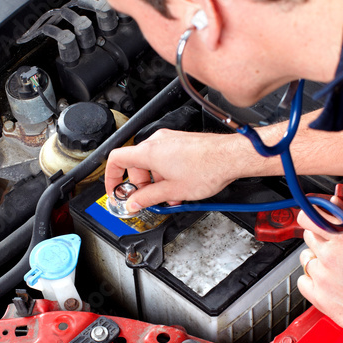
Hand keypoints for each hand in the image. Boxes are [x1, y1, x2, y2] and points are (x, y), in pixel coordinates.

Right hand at [104, 129, 245, 209]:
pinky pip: (166, 158)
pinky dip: (168, 173)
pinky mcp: (181, 142)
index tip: (116, 190)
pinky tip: (180, 187)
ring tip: (172, 196)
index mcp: (149, 152)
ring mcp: (170, 140)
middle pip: (136, 164)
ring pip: (152, 163)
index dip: (111, 177)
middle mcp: (157, 141)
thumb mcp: (172, 191)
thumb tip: (134, 202)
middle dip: (142, 185)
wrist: (231, 157)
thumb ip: (148, 198)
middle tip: (150, 199)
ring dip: (157, 181)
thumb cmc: (207, 168)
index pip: (116, 159)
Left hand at [296, 197, 342, 339]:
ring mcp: (323, 276)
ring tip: (337, 270)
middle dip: (320, 240)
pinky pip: (303, 281)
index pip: (309, 218)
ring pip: (306, 259)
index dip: (311, 218)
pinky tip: (330, 284)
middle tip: (337, 250)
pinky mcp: (319, 297)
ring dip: (317, 261)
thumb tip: (334, 203)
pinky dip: (312, 282)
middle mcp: (331, 255)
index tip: (315, 221)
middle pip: (309, 237)